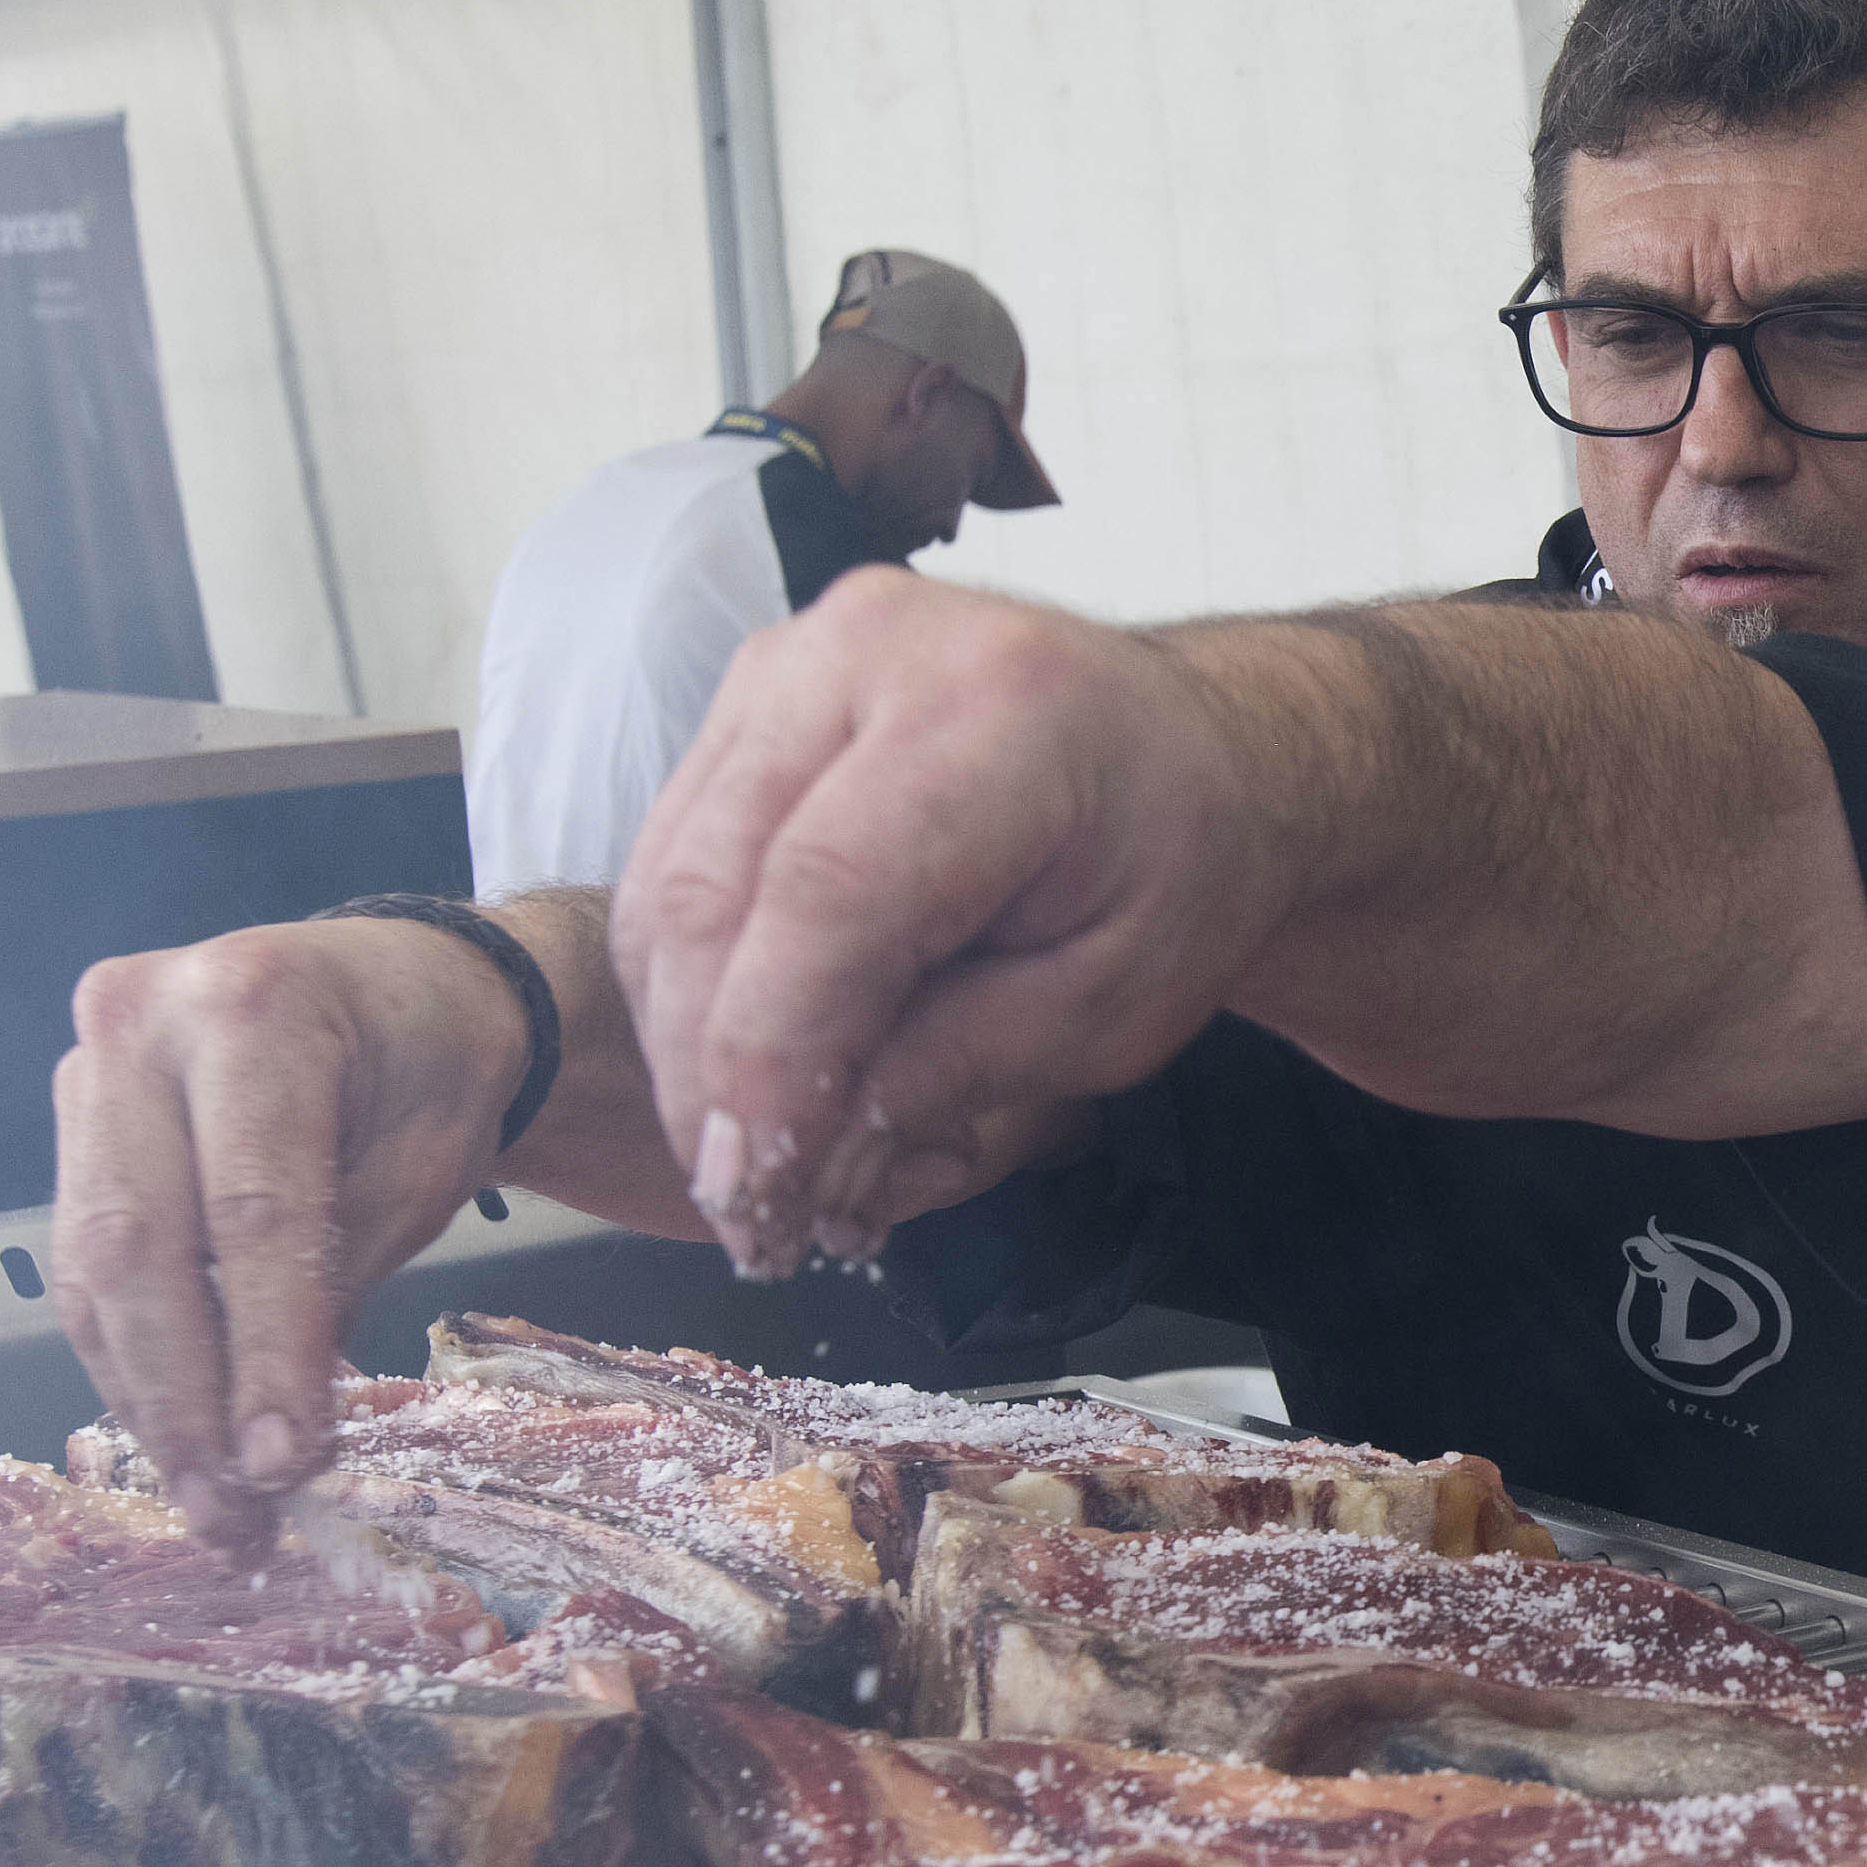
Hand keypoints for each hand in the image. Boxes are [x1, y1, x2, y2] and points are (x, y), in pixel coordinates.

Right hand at [46, 918, 521, 1545]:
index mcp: (254, 1007)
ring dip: (146, 1401)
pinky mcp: (72, 1121)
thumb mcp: (419, 1171)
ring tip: (209, 1505)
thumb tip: (272, 1446)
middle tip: (232, 1512)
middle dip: (183, 1399)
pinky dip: (129, 1362)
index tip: (283, 1464)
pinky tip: (176, 1440)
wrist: (400, 990)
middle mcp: (143, 1022)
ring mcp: (90, 1067)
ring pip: (92, 1267)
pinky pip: (83, 1264)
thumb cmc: (427, 1073)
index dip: (261, 1350)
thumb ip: (334, 1284)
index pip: (249, 1211)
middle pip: (138, 1243)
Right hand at [615, 568, 1301, 1272]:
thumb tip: (800, 1161)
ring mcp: (795, 658)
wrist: (1196, 749)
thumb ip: (953, 1071)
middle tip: (746, 1216)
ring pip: (669, 879)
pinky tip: (742, 1071)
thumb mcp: (1115, 1004)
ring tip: (749, 1164)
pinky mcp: (753, 693)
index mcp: (1001, 710)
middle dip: (710, 1077)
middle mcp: (872, 650)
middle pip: (717, 888)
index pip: (828, 896)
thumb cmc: (1179, 864)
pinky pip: (674, 856)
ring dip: (686, 1042)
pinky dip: (692, 982)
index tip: (753, 1196)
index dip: (766, 1061)